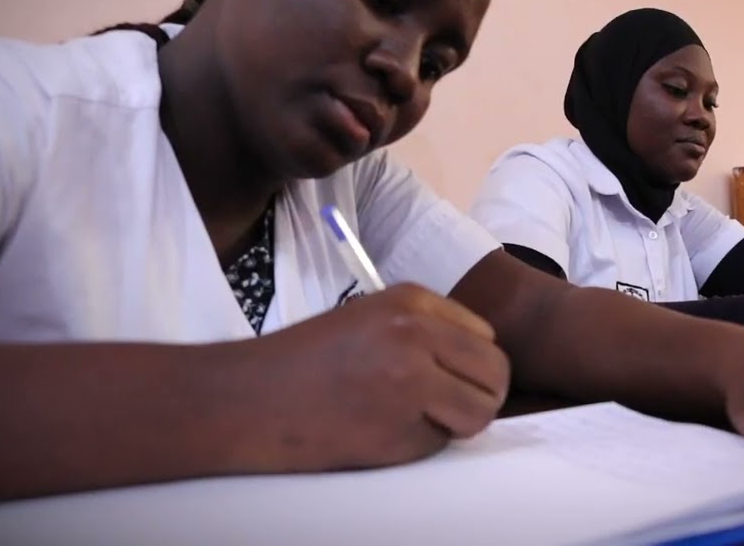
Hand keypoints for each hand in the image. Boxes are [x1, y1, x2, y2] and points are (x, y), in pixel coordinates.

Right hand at [246, 283, 509, 470]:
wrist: (248, 399)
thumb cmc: (304, 360)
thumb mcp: (370, 317)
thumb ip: (426, 330)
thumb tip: (480, 360)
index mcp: (412, 300)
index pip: (485, 336)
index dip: (471, 362)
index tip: (447, 375)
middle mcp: (418, 334)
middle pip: (495, 372)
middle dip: (480, 394)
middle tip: (450, 407)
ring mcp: (411, 381)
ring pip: (481, 411)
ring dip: (459, 421)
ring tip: (418, 419)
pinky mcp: (400, 427)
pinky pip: (441, 441)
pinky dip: (421, 443)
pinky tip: (382, 431)